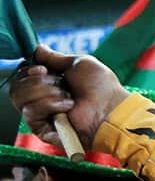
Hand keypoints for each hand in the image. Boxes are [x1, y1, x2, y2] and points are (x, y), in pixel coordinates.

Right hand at [10, 45, 128, 149]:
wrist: (111, 109)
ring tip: (68, 98)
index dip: (27, 71)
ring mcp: (43, 116)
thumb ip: (56, 58)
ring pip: (20, 98)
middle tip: (60, 85)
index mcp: (50, 85)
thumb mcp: (78, 63)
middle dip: (38, 82)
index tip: (43, 69)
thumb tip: (38, 49)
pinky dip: (48, 105)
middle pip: (17, 87)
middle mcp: (43, 100)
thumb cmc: (102, 88)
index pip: (22, 77)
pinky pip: (30, 112)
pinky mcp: (44, 130)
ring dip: (46, 93)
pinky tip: (67, 108)